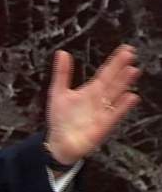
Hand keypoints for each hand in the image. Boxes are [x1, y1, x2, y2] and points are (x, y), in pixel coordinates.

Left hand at [46, 44, 140, 164]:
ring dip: (124, 84)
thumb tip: (61, 53)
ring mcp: (103, 112)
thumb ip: (62, 73)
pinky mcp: (103, 125)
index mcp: (90, 91)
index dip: (114, 61)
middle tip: (131, 54)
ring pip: (115, 95)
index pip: (105, 73)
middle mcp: (99, 100)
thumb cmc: (60, 118)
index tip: (126, 49)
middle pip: (113, 81)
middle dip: (121, 68)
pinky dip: (122, 106)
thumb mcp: (58, 92)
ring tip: (132, 71)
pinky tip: (131, 97)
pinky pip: (114, 114)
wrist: (59, 142)